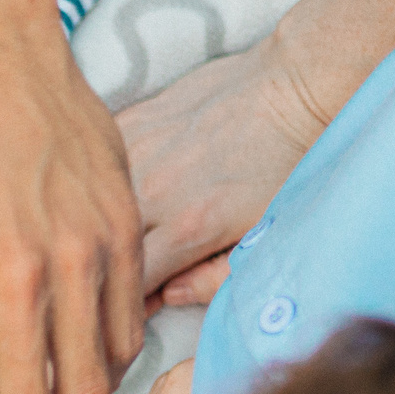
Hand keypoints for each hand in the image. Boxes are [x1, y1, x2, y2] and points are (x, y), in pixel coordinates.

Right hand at [117, 33, 330, 307]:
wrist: (300, 84)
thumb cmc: (292, 162)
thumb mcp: (268, 236)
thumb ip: (218, 277)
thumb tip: (171, 296)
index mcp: (190, 227)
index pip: (129, 285)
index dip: (122, 304)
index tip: (127, 309)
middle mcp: (156, 190)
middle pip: (101, 246)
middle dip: (102, 265)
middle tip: (118, 272)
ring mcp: (143, 149)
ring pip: (93, 202)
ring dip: (99, 220)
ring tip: (111, 230)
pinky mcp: (140, 117)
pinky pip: (101, 158)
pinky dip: (101, 178)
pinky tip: (112, 188)